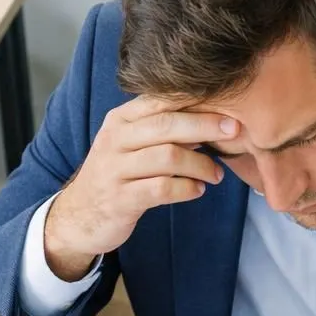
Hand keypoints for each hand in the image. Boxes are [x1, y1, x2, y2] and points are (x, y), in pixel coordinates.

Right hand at [44, 95, 237, 279]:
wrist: (80, 215)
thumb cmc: (117, 175)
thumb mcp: (131, 144)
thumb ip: (162, 130)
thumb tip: (210, 118)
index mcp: (121, 119)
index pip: (162, 100)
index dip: (198, 101)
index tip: (230, 106)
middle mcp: (115, 139)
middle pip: (167, 124)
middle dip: (206, 126)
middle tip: (235, 131)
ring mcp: (115, 169)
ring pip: (168, 157)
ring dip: (201, 164)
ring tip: (217, 174)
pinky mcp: (120, 199)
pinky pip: (162, 189)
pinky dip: (187, 189)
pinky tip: (198, 190)